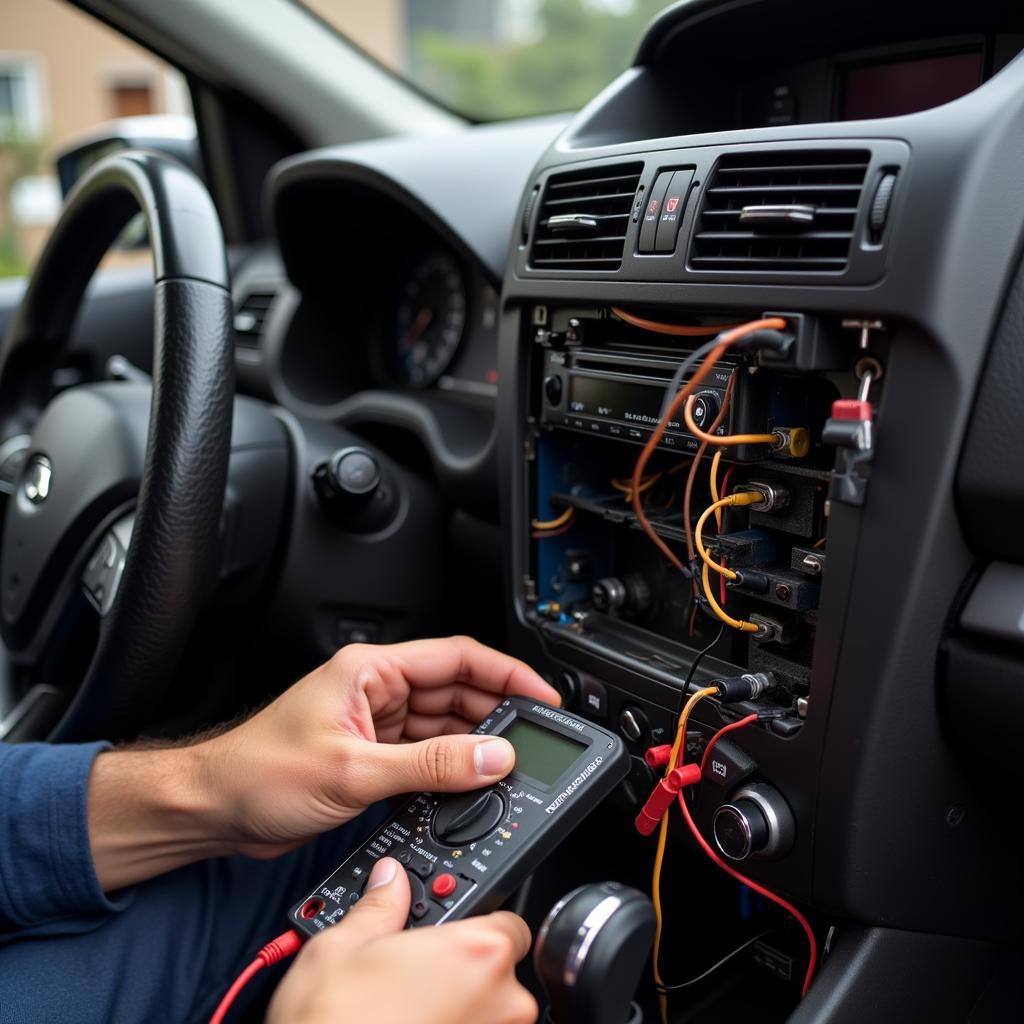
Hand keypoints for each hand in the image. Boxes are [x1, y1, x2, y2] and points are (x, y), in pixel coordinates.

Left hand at [87, 636, 557, 889]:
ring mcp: (375, 725)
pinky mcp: (371, 757)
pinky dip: (448, 773)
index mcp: (372, 671)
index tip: (541, 697)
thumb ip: (430, 766)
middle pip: (456, 693)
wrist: (214, 811)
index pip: (456, 659)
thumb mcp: (354, 770)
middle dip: (496, 716)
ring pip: (444, 728)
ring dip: (473, 749)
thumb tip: (491, 757)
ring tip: (505, 771)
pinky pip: (425, 758)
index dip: (505, 674)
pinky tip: (465, 789)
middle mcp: (377, 691)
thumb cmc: (258, 773)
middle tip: (532, 744)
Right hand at [267, 856, 537, 1023]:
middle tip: (410, 975)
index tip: (444, 931)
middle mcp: (502, 1002)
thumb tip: (389, 880)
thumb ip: (379, 906)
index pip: (508, 921)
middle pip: (497, 970)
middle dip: (460, 969)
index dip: (474, 923)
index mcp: (478, 953)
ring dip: (456, 1007)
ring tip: (401, 1010)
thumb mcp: (340, 948)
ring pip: (485, 1012)